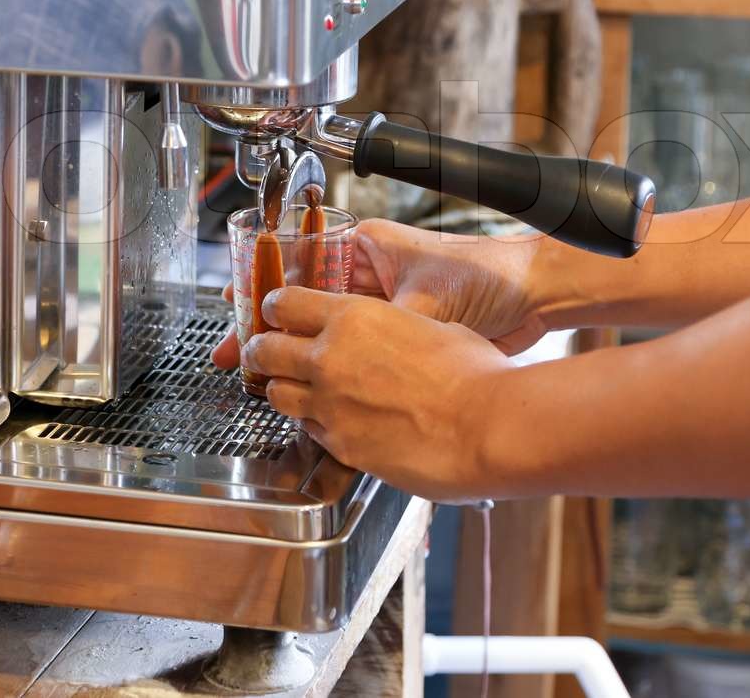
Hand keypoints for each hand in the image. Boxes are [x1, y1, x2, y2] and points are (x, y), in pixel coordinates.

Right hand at [211, 218, 561, 368]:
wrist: (536, 297)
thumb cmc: (490, 276)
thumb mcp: (424, 299)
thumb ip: (384, 327)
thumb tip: (348, 357)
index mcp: (367, 246)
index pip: (299, 261)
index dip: (263, 286)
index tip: (235, 307)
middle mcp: (368, 273)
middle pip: (302, 299)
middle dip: (267, 326)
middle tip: (235, 351)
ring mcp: (381, 305)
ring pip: (322, 328)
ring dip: (294, 350)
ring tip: (260, 374)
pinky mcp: (397, 334)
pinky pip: (350, 350)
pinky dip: (328, 366)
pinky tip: (309, 386)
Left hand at [243, 286, 512, 500]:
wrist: (487, 426)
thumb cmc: (473, 374)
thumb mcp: (430, 325)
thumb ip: (394, 327)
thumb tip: (394, 333)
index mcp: (352, 317)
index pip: (285, 302)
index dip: (276, 308)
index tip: (276, 312)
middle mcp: (329, 358)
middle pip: (265, 349)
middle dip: (262, 349)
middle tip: (266, 352)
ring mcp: (330, 405)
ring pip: (276, 394)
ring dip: (282, 389)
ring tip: (294, 389)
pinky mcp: (340, 446)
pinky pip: (309, 431)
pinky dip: (314, 424)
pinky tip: (334, 422)